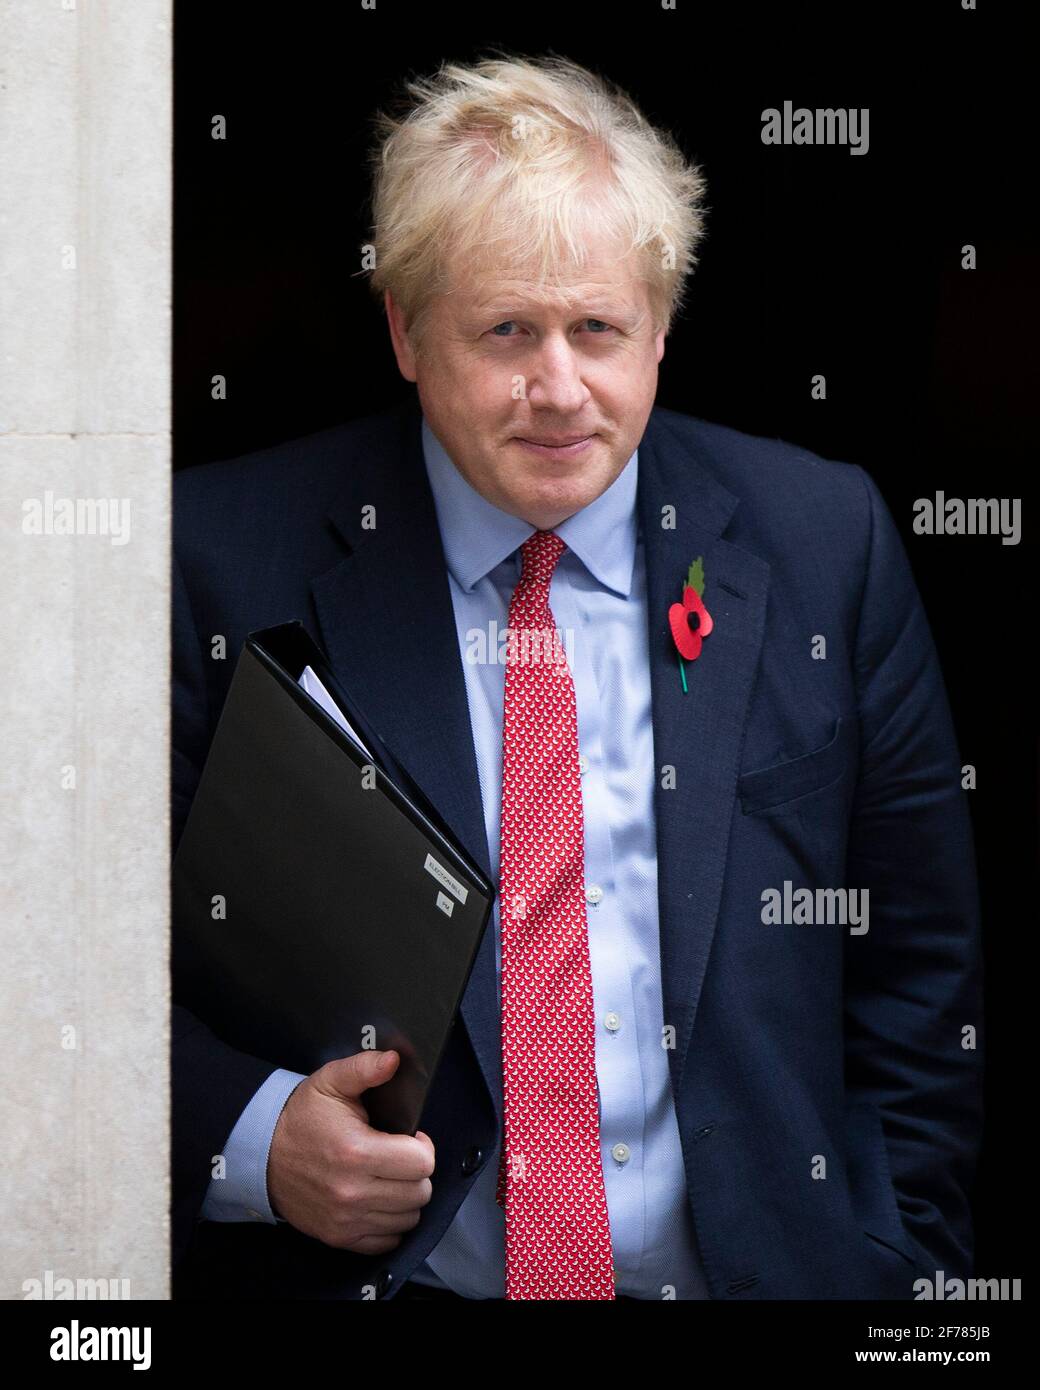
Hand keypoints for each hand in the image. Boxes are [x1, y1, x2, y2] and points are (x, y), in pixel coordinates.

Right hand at [266, 1050, 434, 1253]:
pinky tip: (378, 1198)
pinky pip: (388, 1240)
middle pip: (420, 1192)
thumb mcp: (331, 1081)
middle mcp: (352, 1192)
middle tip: (399, 1156)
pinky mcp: (340, 1237)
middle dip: (416, 1171)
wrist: (262, 1153)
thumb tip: (393, 1060)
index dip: (422, 1146)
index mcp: (356, 1152)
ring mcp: (346, 1219)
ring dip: (405, 1196)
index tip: (409, 1138)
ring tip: (388, 1176)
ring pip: (408, 1217)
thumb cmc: (301, 1117)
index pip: (422, 1163)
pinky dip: (390, 1221)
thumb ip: (365, 1068)